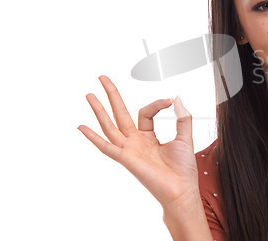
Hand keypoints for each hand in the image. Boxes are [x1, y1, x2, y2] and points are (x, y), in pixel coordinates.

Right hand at [78, 75, 199, 208]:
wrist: (181, 189)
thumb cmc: (183, 169)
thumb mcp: (185, 137)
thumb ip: (182, 118)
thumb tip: (176, 98)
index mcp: (148, 136)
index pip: (145, 112)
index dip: (157, 103)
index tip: (170, 100)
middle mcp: (135, 142)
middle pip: (119, 113)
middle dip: (112, 95)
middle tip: (102, 77)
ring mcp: (129, 150)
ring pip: (110, 126)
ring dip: (99, 110)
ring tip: (89, 94)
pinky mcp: (126, 159)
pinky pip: (107, 147)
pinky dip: (93, 138)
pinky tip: (82, 127)